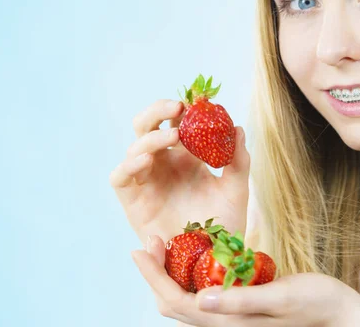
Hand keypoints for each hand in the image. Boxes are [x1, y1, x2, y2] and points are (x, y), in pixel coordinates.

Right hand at [109, 99, 249, 246]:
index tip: (198, 101)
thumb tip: (238, 129)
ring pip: (135, 146)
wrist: (212, 259)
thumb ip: (238, 160)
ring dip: (152, 136)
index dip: (183, 108)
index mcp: (187, 156)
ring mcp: (147, 180)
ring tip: (175, 135)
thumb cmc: (224, 224)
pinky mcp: (133, 201)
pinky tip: (147, 160)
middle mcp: (164, 163)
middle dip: (159, 110)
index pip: (177, 122)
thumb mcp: (236, 189)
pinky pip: (121, 177)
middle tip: (179, 106)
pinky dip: (129, 165)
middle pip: (148, 125)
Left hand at [131, 235, 359, 326]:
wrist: (341, 315)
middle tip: (150, 241)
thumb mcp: (281, 298)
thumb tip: (202, 300)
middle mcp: (224, 325)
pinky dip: (192, 274)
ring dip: (171, 273)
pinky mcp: (241, 307)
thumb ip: (241, 301)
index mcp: (228, 325)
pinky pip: (205, 293)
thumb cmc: (317, 306)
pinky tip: (198, 253)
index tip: (139, 247)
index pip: (175, 302)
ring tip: (167, 244)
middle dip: (156, 274)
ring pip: (187, 299)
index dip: (153, 276)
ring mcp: (232, 318)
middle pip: (174, 302)